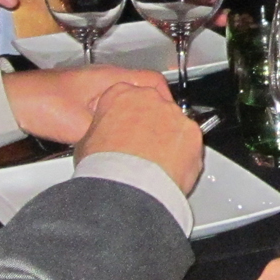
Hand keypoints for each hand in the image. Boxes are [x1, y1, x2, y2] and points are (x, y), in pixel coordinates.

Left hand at [3, 64, 172, 144]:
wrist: (12, 103)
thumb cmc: (41, 104)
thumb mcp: (80, 125)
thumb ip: (108, 135)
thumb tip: (129, 148)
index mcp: (110, 78)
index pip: (153, 82)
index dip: (167, 102)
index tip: (172, 120)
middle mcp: (106, 79)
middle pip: (143, 92)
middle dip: (153, 112)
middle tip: (159, 133)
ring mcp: (96, 89)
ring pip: (127, 101)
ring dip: (135, 117)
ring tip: (140, 138)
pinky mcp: (85, 100)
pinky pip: (113, 108)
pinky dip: (119, 121)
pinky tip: (116, 137)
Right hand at [74, 78, 203, 193]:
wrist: (126, 184)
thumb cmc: (103, 164)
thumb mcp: (87, 142)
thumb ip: (102, 133)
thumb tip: (104, 142)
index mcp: (120, 94)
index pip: (127, 97)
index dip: (127, 117)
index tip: (127, 131)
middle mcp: (149, 98)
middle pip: (154, 108)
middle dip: (151, 127)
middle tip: (143, 150)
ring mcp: (174, 114)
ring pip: (175, 125)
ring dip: (169, 140)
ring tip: (157, 165)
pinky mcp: (193, 133)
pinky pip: (190, 142)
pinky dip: (184, 154)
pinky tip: (171, 169)